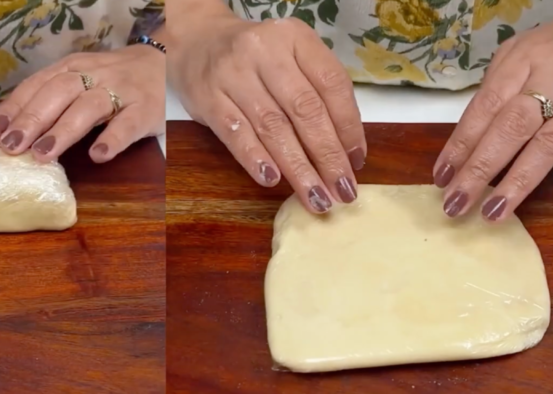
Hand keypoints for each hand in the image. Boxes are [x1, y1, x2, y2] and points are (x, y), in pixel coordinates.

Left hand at [0, 44, 164, 163]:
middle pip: (59, 93)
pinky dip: (111, 139)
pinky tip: (97, 155)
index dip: (17, 106)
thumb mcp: (79, 80)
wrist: (162, 64)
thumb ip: (49, 98)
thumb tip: (6, 127)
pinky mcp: (145, 110)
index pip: (39, 84)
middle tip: (13, 146)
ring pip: (88, 107)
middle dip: (33, 120)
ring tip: (43, 154)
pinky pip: (127, 124)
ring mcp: (120, 91)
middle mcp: (94, 75)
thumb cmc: (111, 81)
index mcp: (73, 67)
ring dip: (63, 130)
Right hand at [168, 15, 365, 213]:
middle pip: (305, 110)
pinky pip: (236, 134)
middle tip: (342, 191)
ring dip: (298, 168)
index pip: (331, 84)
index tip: (356, 161)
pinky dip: (256, 159)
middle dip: (328, 156)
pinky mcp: (208, 98)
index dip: (348, 126)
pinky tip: (272, 180)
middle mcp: (265, 51)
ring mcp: (233, 74)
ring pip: (273, 127)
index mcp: (295, 37)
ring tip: (315, 197)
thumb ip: (316, 93)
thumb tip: (344, 151)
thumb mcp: (290, 58)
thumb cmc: (255, 60)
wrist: (196, 42)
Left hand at [434, 7, 552, 221]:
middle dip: (479, 170)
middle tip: (456, 204)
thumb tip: (466, 135)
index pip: (485, 108)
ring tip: (494, 211)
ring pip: (549, 143)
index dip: (461, 144)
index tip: (442, 177)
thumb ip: (495, 87)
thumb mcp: (522, 52)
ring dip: (519, 181)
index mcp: (522, 63)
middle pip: (510, 129)